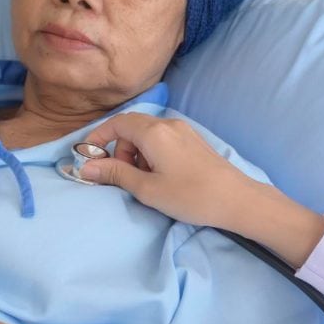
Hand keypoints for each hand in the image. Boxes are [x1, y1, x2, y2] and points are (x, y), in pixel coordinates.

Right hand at [81, 113, 258, 228]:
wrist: (237, 200)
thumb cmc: (190, 196)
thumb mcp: (147, 189)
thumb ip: (115, 174)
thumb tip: (86, 167)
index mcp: (154, 132)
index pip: (117, 123)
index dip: (99, 138)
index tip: (89, 158)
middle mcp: (168, 124)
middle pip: (131, 127)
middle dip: (119, 150)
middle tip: (123, 177)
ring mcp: (183, 131)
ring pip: (147, 135)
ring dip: (136, 154)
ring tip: (145, 181)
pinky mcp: (193, 141)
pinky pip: (162, 140)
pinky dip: (152, 154)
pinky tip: (161, 176)